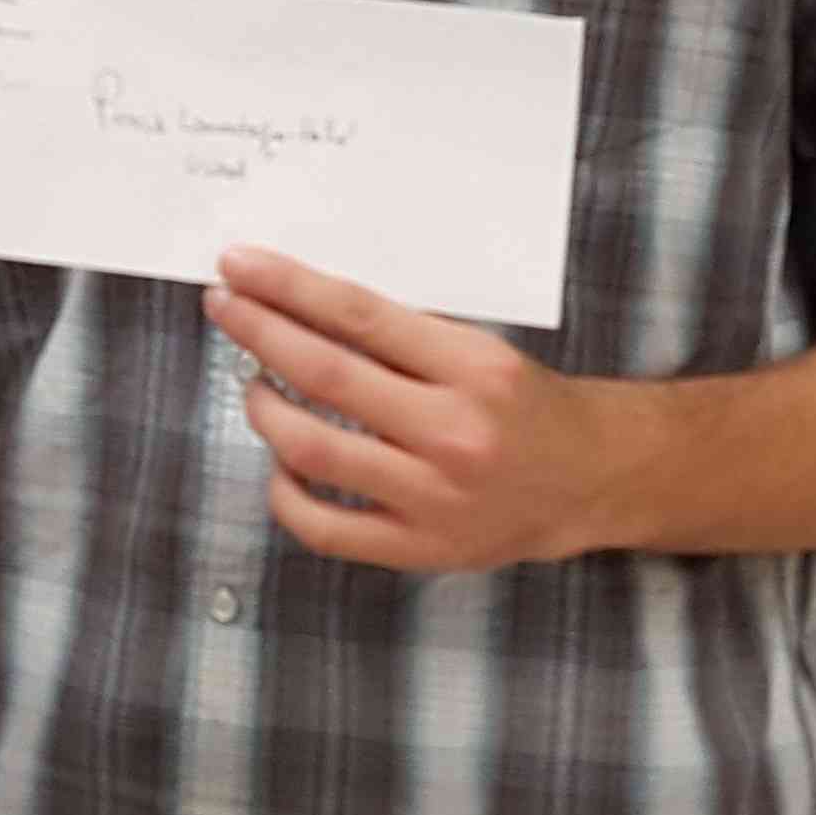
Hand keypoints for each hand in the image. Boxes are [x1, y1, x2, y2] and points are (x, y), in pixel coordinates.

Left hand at [204, 247, 643, 571]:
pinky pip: (324, 527)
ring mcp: (435, 500)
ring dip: (264, 408)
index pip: (358, 316)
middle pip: (326, 375)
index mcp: (473, 369)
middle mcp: (454, 434)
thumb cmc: (524, 403)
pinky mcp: (421, 549)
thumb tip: (296, 301)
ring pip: (313, 450)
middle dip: (259, 332)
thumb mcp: (477, 346)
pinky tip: (280, 459)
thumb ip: (398, 333)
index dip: (287, 286)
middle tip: (223, 306)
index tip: (239, 264)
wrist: (592, 480)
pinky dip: (284, 490)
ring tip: (254, 382)